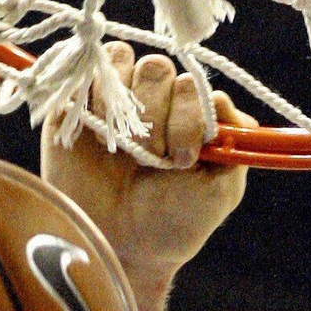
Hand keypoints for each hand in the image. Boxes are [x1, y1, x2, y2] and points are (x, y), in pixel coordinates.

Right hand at [40, 45, 254, 310]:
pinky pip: (85, 71)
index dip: (187, 115)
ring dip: (124, 105)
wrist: (119, 250)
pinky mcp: (76, 104)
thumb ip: (234, 141)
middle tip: (151, 160)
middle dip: (155, 114)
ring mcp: (113, 99)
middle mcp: (153, 101)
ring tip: (122, 151)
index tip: (183, 158)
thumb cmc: (174, 224)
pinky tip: (98, 133)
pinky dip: (94, 94)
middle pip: (156, 69)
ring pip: (121, 60)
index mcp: (188, 115)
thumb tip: (221, 97)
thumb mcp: (221, 190)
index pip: (192, 84)